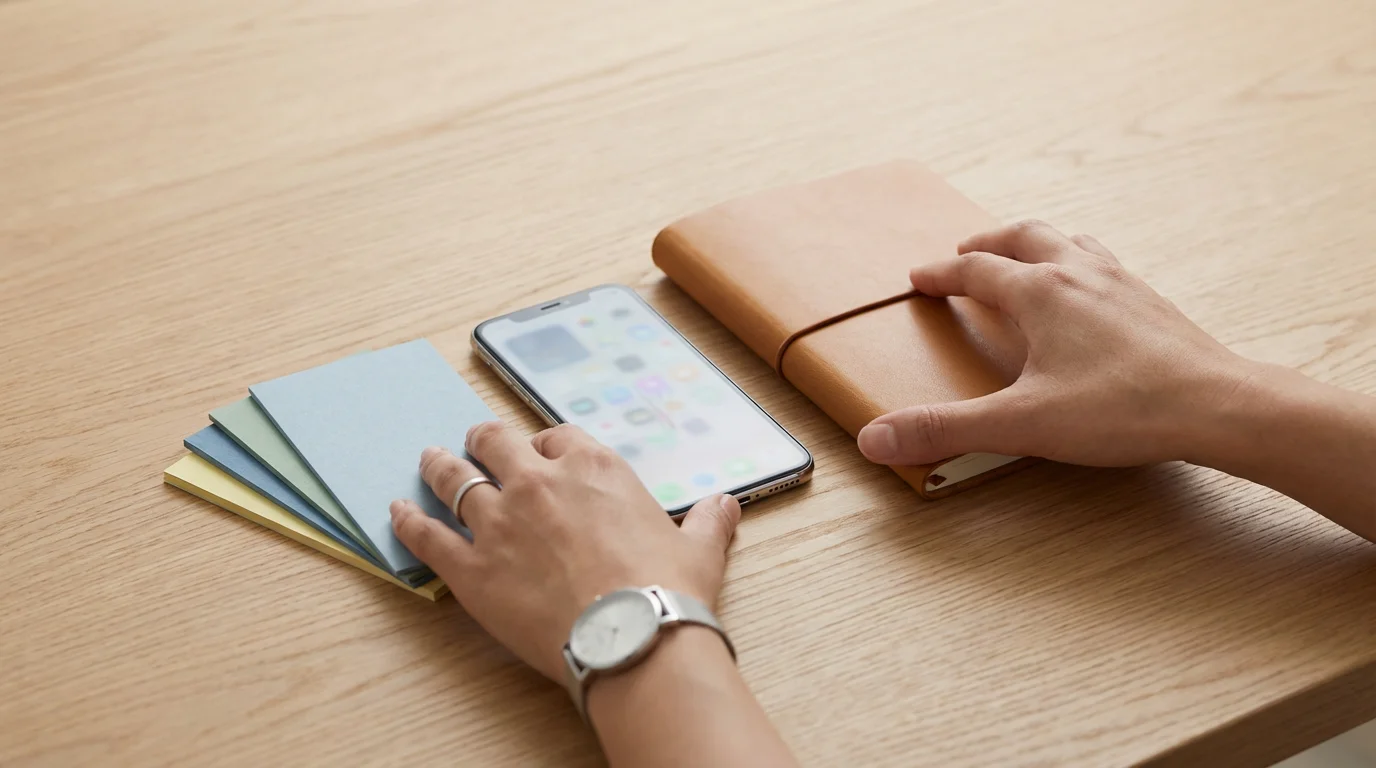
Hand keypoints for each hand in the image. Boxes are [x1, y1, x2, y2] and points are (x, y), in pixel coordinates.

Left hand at [389, 421, 740, 680]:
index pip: (556, 435)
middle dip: (483, 440)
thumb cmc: (667, 590)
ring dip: (438, 466)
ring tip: (428, 460)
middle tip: (475, 443)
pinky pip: (426, 534)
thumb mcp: (700, 548)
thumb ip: (708, 521)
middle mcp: (539, 482)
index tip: (541, 451)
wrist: (632, 637)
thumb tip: (726, 506)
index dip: (545, 443)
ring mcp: (499, 521)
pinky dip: (408, 521)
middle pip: (495, 443)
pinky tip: (395, 512)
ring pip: (453, 478)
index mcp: (593, 468)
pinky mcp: (470, 567)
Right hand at [857, 220, 1255, 467]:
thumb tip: (876, 439)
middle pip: (1024, 235)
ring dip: (1037, 243)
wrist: (1219, 406)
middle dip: (989, 241)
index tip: (920, 277)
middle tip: (966, 251)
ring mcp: (1121, 283)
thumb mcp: (1021, 423)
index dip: (942, 274)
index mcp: (1041, 293)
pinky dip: (1080, 264)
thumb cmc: (1123, 409)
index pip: (977, 270)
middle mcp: (1079, 273)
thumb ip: (945, 429)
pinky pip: (1105, 265)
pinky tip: (1089, 295)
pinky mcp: (1152, 303)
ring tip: (1025, 257)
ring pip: (1070, 242)